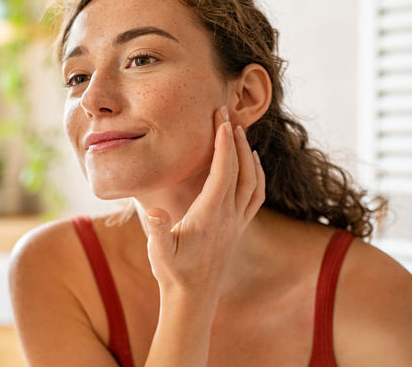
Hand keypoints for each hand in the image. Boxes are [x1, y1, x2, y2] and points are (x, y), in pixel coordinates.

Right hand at [144, 106, 264, 296]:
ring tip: (238, 132)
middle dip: (235, 139)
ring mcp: (237, 222)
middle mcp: (229, 216)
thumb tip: (155, 212)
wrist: (193, 298)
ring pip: (253, 181)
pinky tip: (251, 164)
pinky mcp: (239, 228)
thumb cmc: (173, 273)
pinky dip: (257, 174)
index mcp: (211, 215)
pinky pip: (256, 195)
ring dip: (248, 154)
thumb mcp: (159, 253)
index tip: (219, 119)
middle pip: (241, 170)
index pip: (223, 171)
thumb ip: (158, 231)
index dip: (223, 143)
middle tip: (226, 114)